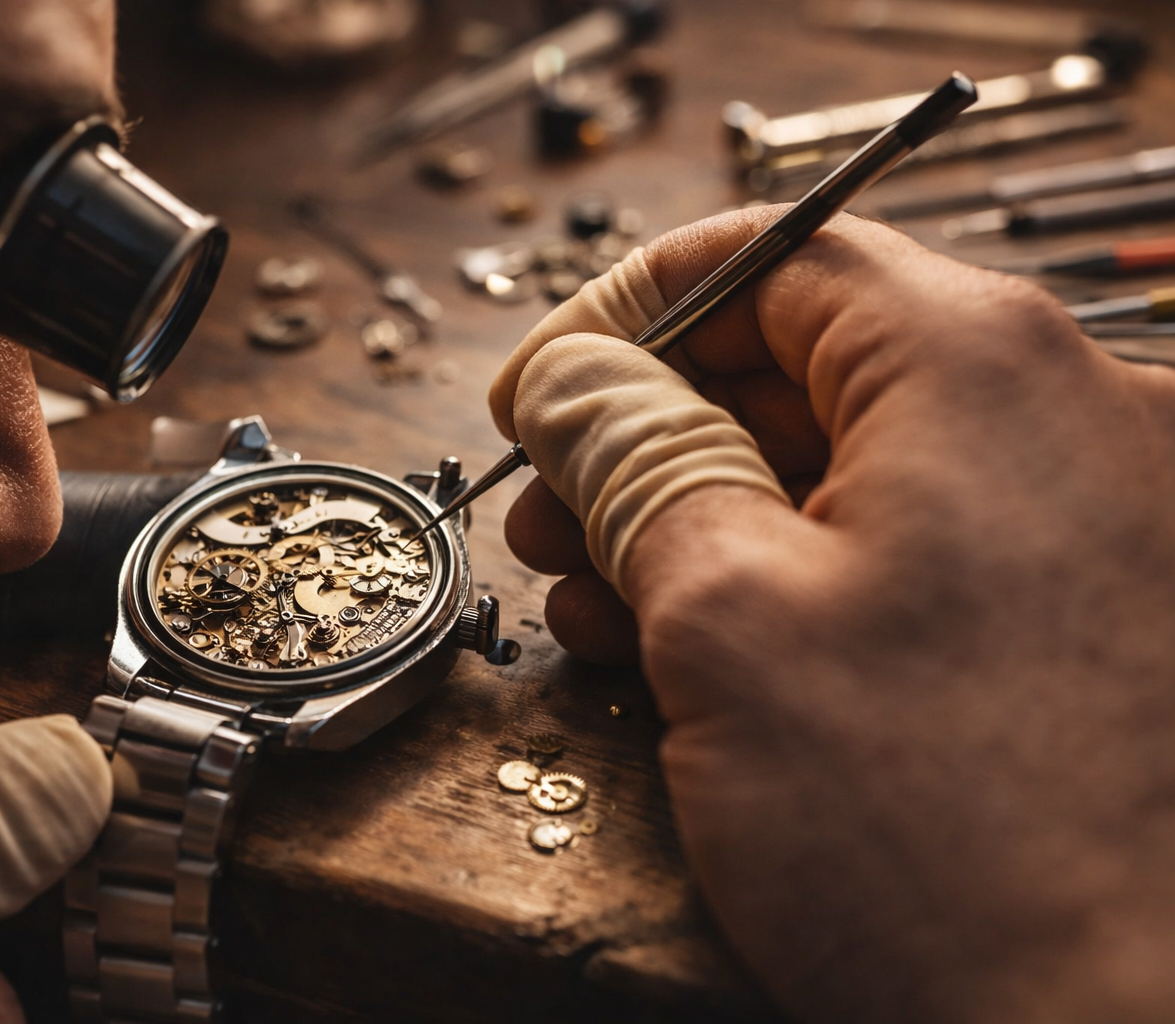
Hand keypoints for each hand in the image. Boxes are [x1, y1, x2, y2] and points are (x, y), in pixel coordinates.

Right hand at [491, 210, 1174, 1021]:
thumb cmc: (936, 834)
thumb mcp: (725, 617)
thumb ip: (635, 461)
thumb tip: (572, 378)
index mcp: (979, 363)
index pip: (774, 258)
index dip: (625, 312)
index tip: (540, 387)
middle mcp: (1070, 411)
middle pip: (808, 362)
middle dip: (653, 431)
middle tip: (550, 508)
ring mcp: (1095, 518)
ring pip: (851, 463)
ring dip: (705, 514)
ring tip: (594, 594)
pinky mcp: (1089, 614)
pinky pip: (913, 548)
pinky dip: (791, 576)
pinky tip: (689, 641)